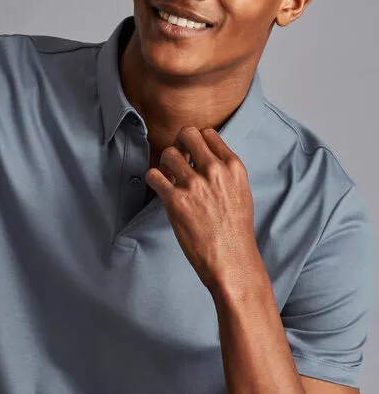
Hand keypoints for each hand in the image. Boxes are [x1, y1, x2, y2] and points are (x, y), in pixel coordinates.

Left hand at [145, 126, 256, 295]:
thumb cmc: (236, 229)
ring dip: (165, 163)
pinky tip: (160, 188)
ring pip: (168, 153)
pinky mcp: (176, 201)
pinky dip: (153, 179)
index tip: (192, 154)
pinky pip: (153, 175)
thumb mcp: (240, 191)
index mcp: (232, 166)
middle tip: (178, 159)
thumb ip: (224, 170)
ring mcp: (194, 184)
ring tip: (168, 177)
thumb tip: (203, 156)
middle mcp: (214, 170)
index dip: (196, 142)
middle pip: (187, 134)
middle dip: (179, 144)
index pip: (208, 133)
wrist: (232, 260)